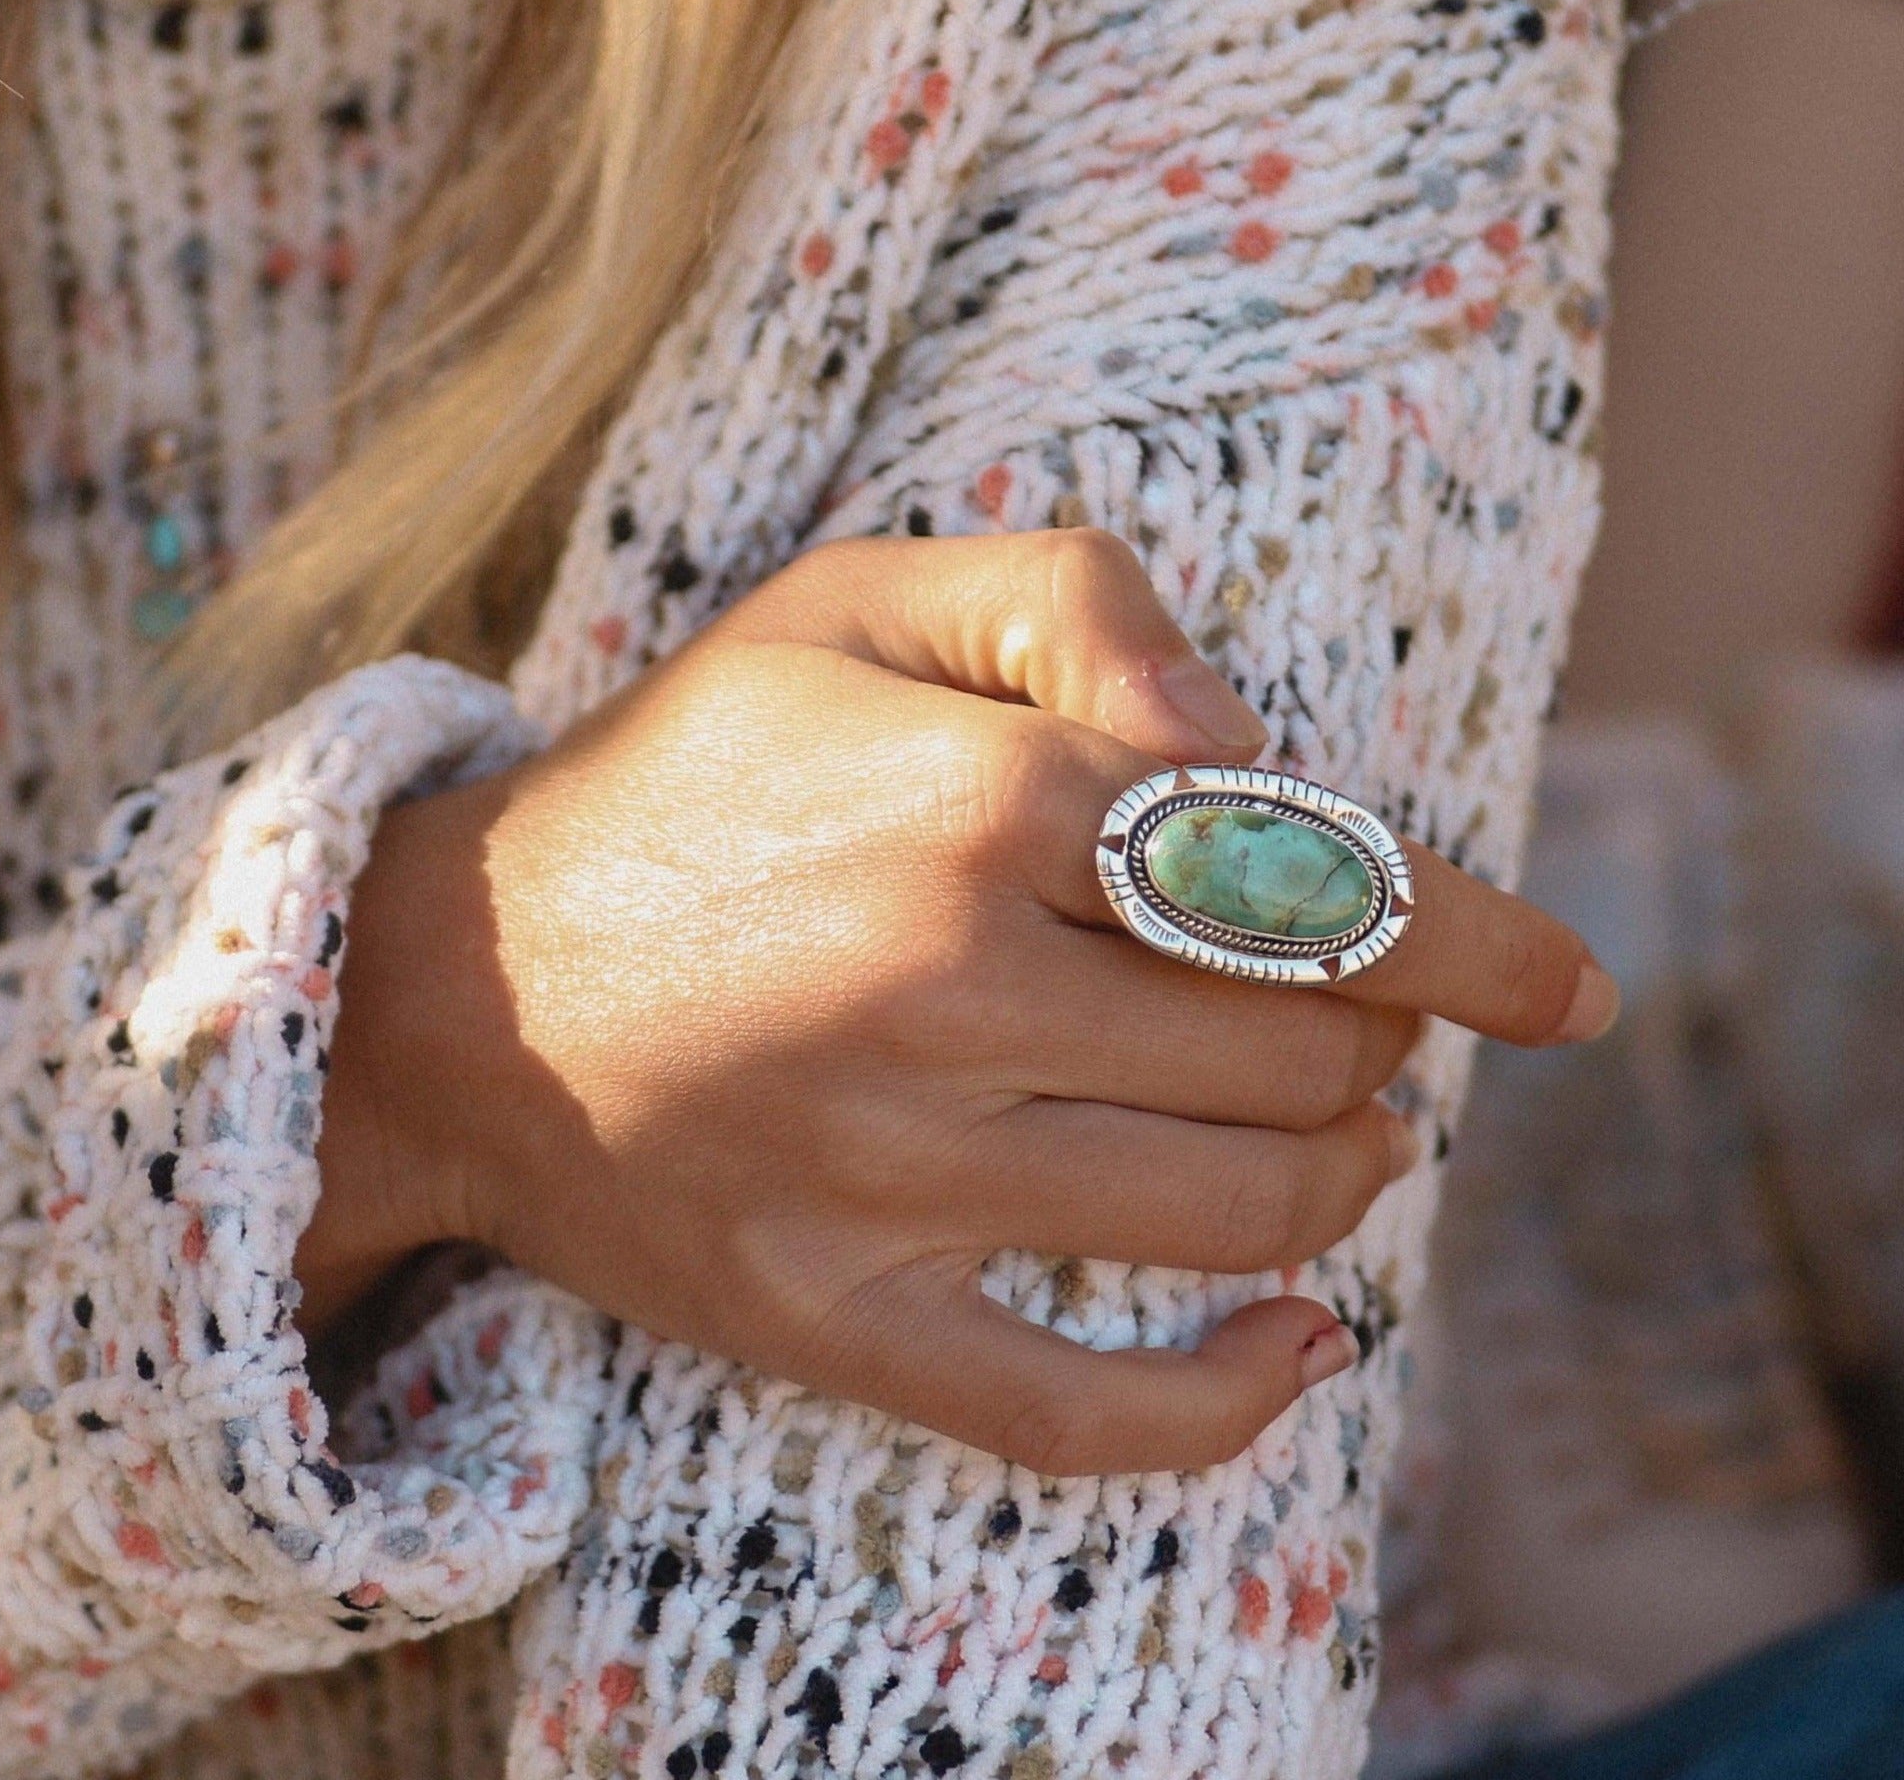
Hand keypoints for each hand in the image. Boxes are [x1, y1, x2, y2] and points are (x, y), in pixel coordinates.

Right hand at [306, 532, 1613, 1473]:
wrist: (450, 988)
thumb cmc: (682, 774)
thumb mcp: (849, 603)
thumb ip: (1074, 601)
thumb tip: (1248, 740)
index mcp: (971, 799)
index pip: (1304, 875)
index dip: (1467, 932)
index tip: (1561, 979)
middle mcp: (944, 992)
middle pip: (1301, 1046)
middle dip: (1371, 1027)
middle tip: (1340, 1007)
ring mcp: (888, 1178)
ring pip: (1240, 1210)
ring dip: (1341, 1169)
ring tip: (1333, 1126)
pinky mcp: (837, 1315)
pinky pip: (1084, 1410)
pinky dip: (1235, 1395)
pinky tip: (1302, 1346)